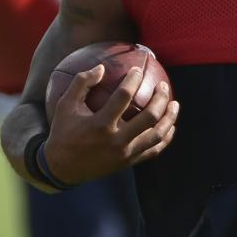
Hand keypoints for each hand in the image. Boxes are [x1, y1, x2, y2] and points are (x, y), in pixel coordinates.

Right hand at [44, 64, 178, 184]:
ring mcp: (125, 153)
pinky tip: (170, 126)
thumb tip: (102, 67)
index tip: (138, 70)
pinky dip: (165, 138)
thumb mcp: (65, 105)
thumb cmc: (63, 132)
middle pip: (149, 117)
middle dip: (161, 98)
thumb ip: (82, 83)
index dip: (134, 80)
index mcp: (100, 124)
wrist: (62, 169)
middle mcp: (116, 140)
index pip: (124, 96)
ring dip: (169, 118)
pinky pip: (153, 150)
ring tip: (175, 103)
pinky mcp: (129, 162)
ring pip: (156, 135)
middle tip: (164, 86)